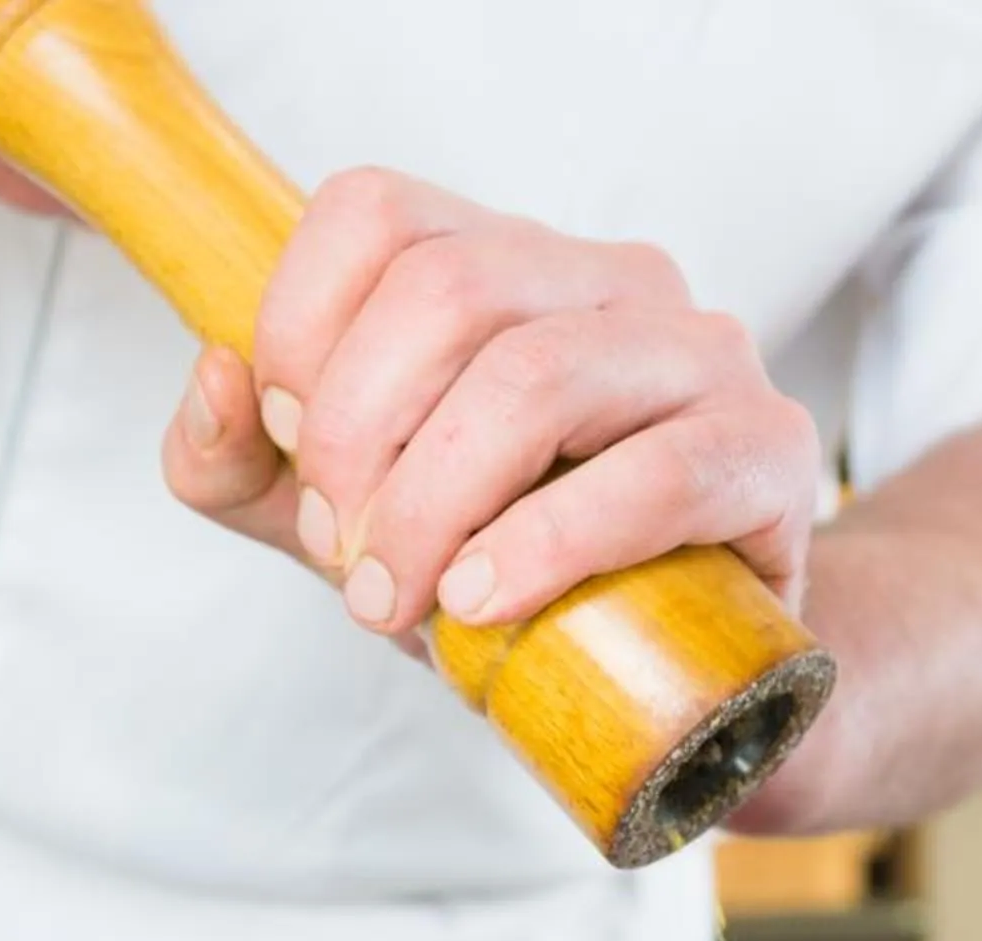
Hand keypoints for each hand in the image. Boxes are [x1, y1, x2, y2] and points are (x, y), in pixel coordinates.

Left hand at [161, 169, 818, 643]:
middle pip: (446, 294)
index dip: (299, 330)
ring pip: (536, 377)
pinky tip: (484, 600)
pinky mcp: (768, 450)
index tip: (292, 453)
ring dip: (433, 506)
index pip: (374, 213)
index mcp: (507, 262)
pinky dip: (549, 542)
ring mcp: (701, 353)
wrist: (677, 685)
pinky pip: (658, 472)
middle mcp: (608, 279)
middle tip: (347, 561)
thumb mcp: (342, 525)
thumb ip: (240, 464)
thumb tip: (213, 379)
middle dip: (359, 443)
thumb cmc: (502, 581)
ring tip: (402, 602)